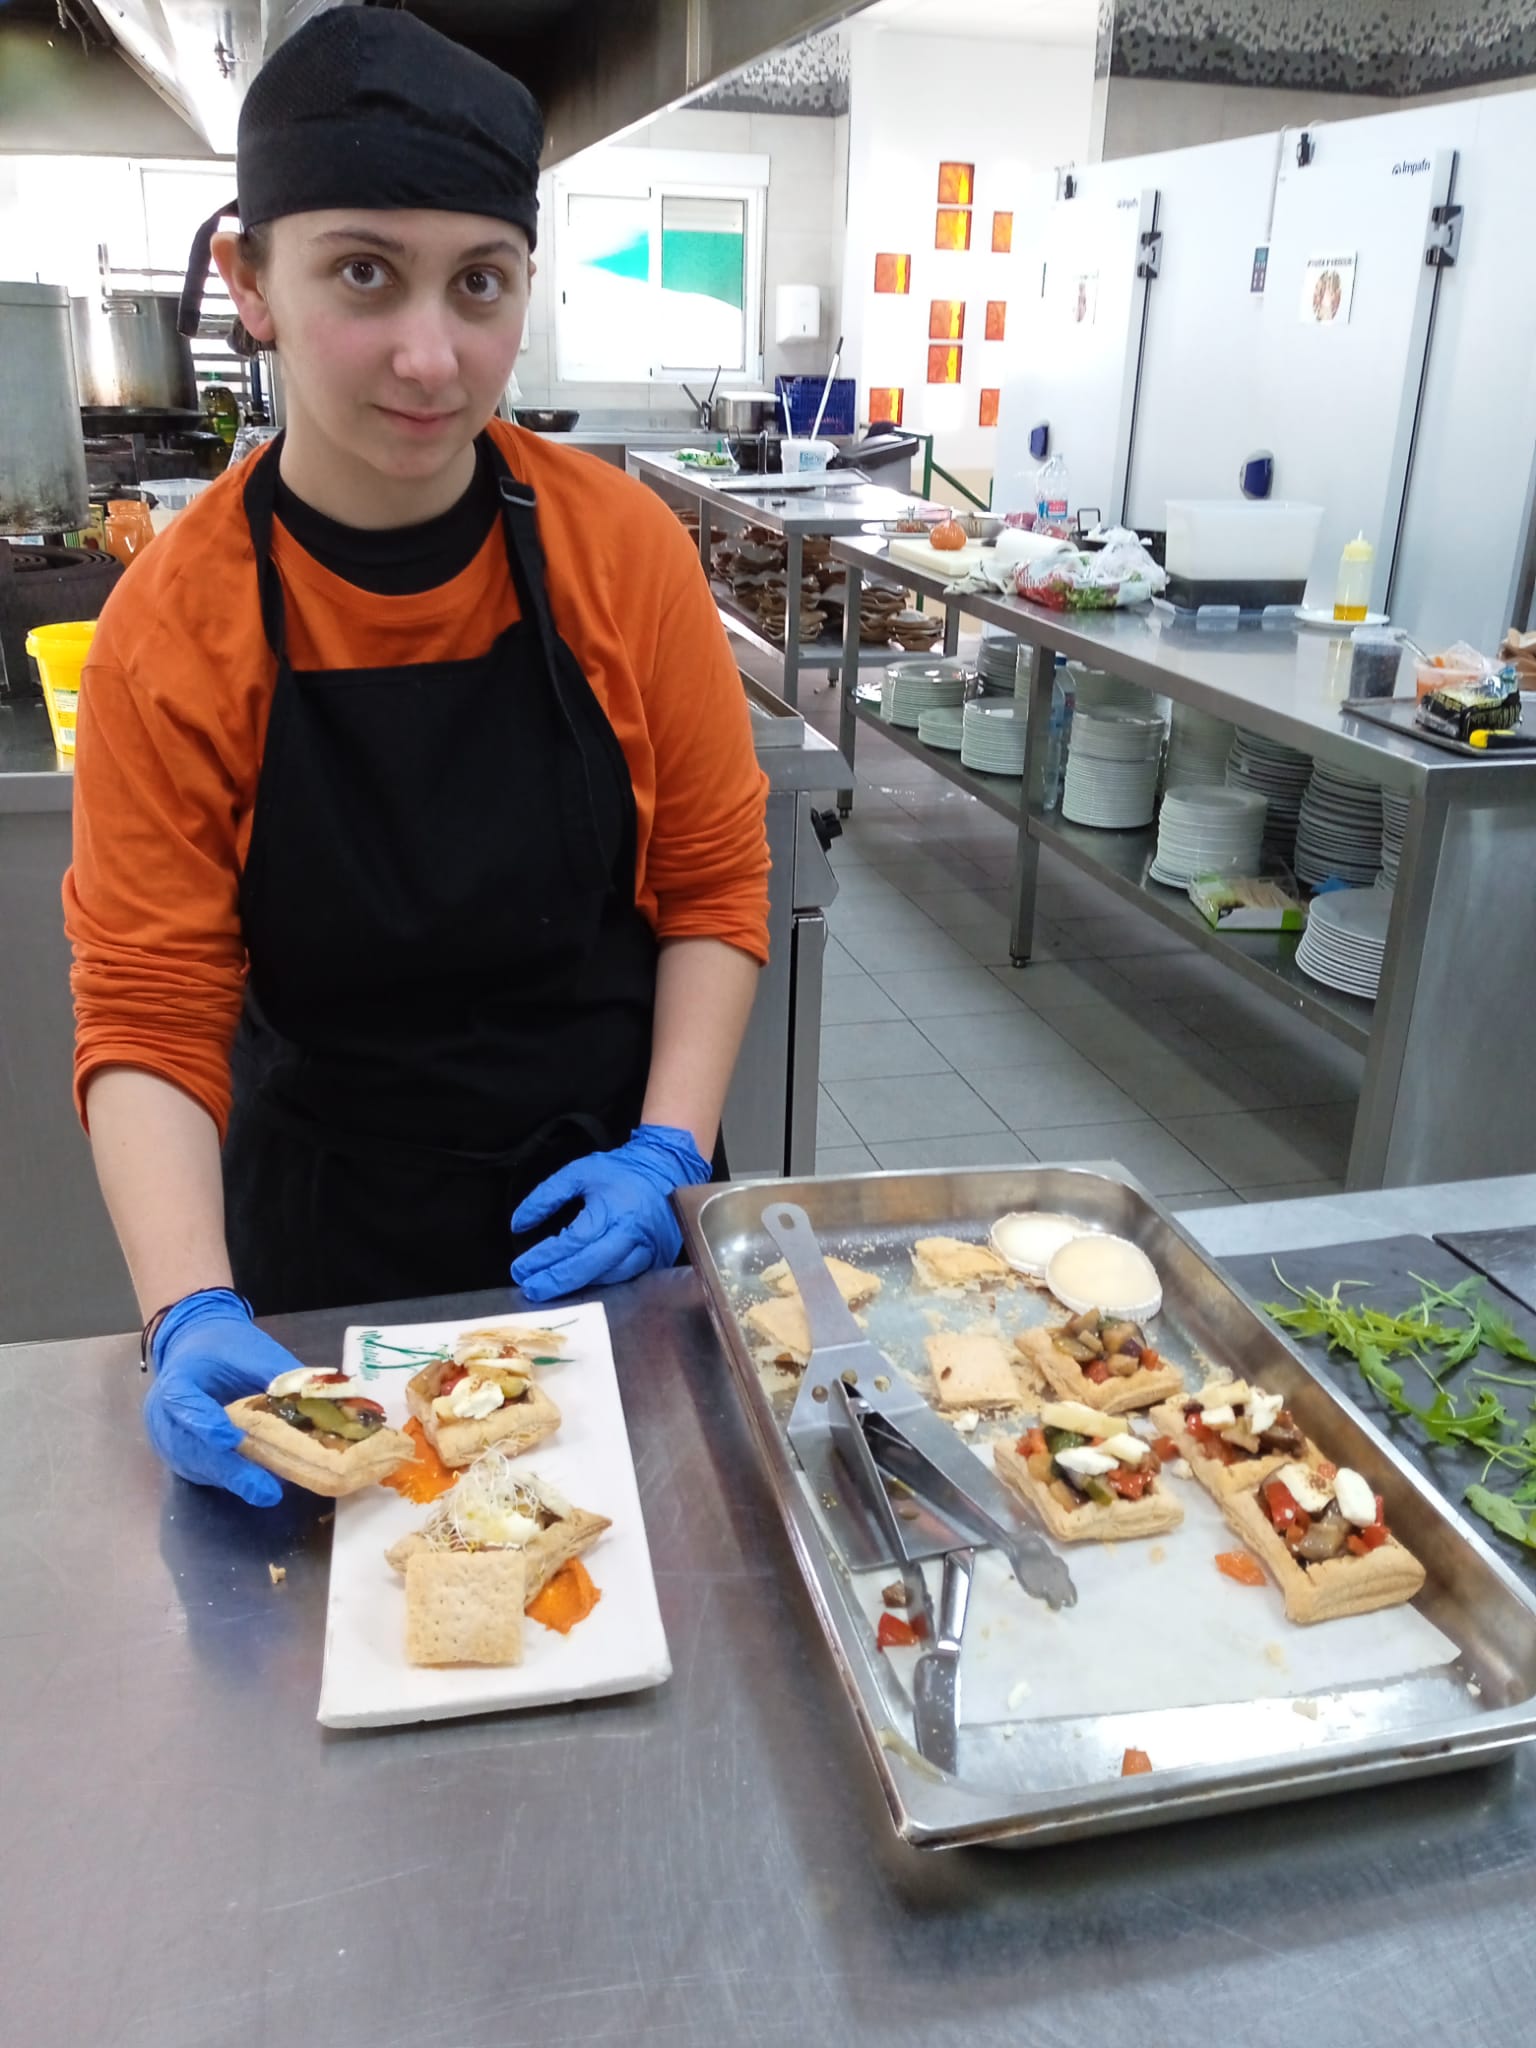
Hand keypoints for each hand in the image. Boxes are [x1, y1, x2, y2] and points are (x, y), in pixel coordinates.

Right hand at [144, 1288, 293, 1505]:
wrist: (195, 1344)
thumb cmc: (226, 1345)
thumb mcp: (254, 1352)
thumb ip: (281, 1377)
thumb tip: (321, 1401)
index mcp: (178, 1377)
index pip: (183, 1401)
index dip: (206, 1424)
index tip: (232, 1440)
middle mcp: (162, 1412)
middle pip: (190, 1446)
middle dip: (229, 1470)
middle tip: (265, 1490)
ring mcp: (166, 1436)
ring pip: (195, 1464)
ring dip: (230, 1478)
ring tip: (265, 1490)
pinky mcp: (176, 1452)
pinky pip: (199, 1469)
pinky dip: (225, 1477)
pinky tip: (252, 1482)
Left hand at [509, 1124, 711, 1302]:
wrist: (668, 1167)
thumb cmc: (621, 1170)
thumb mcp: (578, 1172)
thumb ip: (546, 1196)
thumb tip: (519, 1225)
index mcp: (610, 1211)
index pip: (570, 1243)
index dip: (542, 1259)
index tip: (520, 1269)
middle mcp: (630, 1236)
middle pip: (588, 1268)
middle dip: (555, 1283)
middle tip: (530, 1290)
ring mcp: (648, 1251)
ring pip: (608, 1279)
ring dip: (578, 1287)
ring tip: (551, 1289)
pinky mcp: (658, 1260)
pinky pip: (627, 1279)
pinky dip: (602, 1284)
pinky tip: (582, 1286)